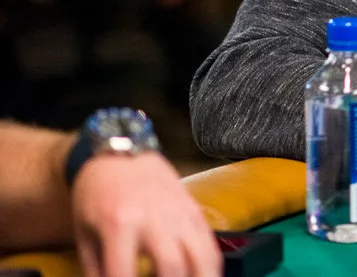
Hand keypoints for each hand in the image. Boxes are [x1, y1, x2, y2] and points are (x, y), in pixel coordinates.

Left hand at [72, 151, 220, 276]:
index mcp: (118, 223)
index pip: (123, 274)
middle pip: (172, 266)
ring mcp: (177, 212)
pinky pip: (209, 242)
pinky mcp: (192, 208)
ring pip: (200, 254)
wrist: (119, 154)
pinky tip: (204, 276)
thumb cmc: (97, 194)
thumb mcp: (84, 233)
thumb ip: (96, 269)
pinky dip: (210, 265)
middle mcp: (153, 217)